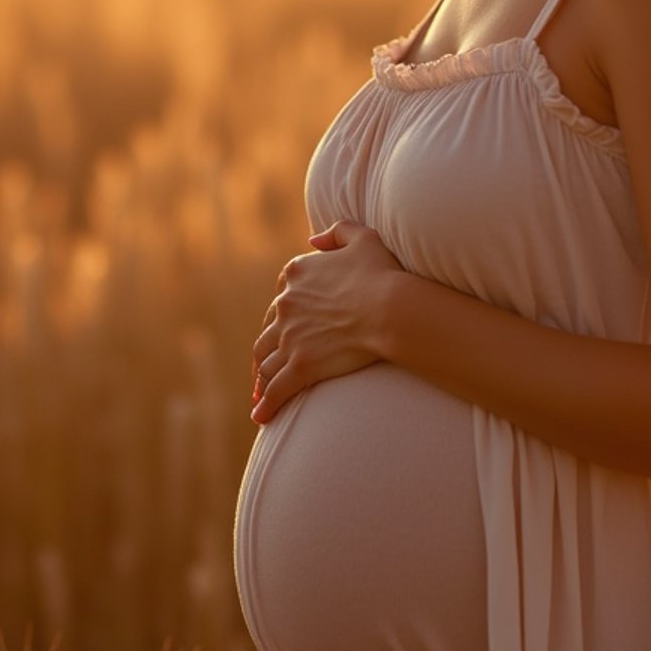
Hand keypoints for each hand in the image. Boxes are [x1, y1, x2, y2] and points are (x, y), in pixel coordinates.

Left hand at [250, 220, 404, 423]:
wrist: (390, 307)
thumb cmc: (382, 273)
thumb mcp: (362, 238)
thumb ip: (337, 232)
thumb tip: (313, 240)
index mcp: (297, 274)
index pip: (281, 296)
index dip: (282, 313)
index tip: (283, 325)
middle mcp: (286, 305)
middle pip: (268, 330)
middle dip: (268, 347)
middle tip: (268, 362)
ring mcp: (290, 337)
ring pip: (266, 361)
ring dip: (262, 376)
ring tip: (262, 391)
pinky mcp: (300, 366)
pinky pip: (276, 390)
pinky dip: (266, 405)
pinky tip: (260, 418)